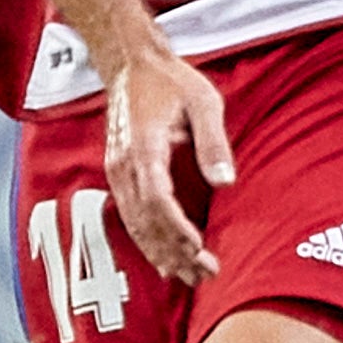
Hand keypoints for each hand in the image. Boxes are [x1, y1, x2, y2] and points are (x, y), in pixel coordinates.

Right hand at [102, 42, 232, 285]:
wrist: (132, 64)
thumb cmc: (172, 81)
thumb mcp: (203, 102)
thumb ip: (213, 142)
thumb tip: (225, 182)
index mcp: (144, 146)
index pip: (156, 198)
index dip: (176, 228)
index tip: (198, 248)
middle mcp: (124, 164)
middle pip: (145, 220)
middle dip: (174, 251)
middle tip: (205, 275)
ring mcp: (117, 171)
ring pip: (135, 224)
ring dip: (161, 253)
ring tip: (188, 277)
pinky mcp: (118, 174)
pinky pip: (129, 217)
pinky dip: (147, 242)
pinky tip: (164, 260)